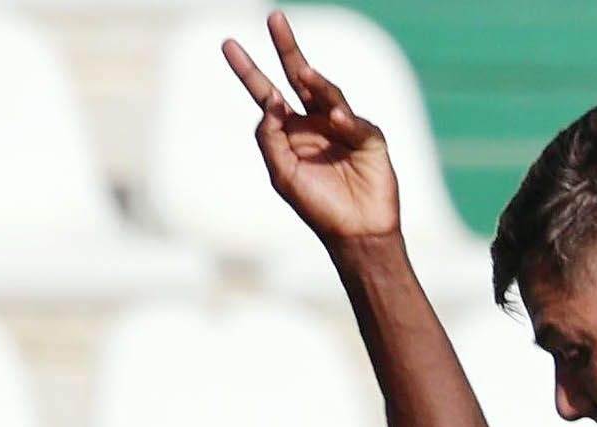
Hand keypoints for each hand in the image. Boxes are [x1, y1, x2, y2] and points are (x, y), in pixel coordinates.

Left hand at [223, 11, 398, 245]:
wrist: (355, 234)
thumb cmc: (317, 207)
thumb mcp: (282, 175)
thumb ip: (270, 139)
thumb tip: (270, 102)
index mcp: (290, 131)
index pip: (266, 93)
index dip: (248, 69)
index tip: (228, 43)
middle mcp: (315, 122)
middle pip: (298, 77)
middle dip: (286, 48)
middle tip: (274, 18)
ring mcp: (343, 126)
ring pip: (327, 94)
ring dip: (316, 82)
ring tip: (303, 72)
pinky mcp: (369, 137)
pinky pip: (354, 122)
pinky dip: (345, 120)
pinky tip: (337, 121)